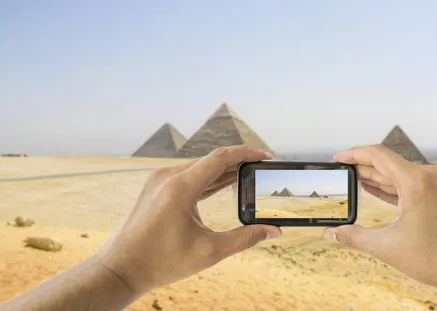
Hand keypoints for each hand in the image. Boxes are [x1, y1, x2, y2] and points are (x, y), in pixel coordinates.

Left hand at [96, 146, 281, 294]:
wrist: (121, 269)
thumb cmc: (161, 262)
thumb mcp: (209, 251)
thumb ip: (245, 238)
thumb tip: (273, 231)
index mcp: (180, 187)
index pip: (220, 158)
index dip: (247, 154)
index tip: (266, 157)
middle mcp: (168, 177)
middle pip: (211, 160)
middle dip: (239, 162)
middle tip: (262, 169)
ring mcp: (159, 181)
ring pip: (199, 167)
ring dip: (224, 170)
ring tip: (248, 175)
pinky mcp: (156, 188)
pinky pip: (188, 176)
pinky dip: (208, 179)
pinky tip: (224, 183)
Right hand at [323, 144, 436, 292]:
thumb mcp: (387, 247)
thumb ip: (353, 237)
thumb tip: (329, 234)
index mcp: (417, 182)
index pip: (378, 155)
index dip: (354, 154)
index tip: (337, 158)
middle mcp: (429, 176)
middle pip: (387, 163)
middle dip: (362, 167)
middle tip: (340, 173)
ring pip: (398, 173)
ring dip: (376, 177)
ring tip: (352, 180)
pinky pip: (409, 183)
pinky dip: (390, 186)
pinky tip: (373, 188)